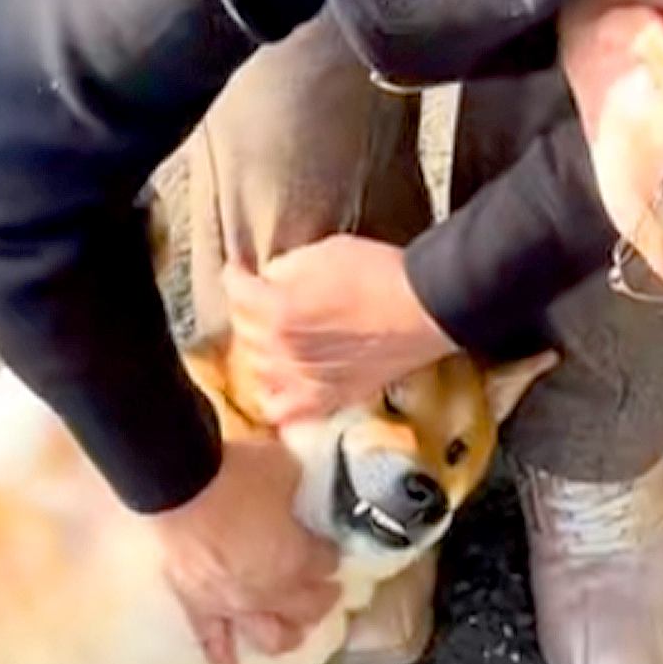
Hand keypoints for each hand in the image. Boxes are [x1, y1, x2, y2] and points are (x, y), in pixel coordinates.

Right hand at [150, 439, 340, 663]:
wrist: (177, 483)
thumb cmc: (237, 473)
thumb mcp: (284, 468)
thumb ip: (300, 484)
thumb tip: (303, 484)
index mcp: (297, 559)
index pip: (327, 564)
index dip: (330, 553)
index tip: (329, 546)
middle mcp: (271, 591)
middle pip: (308, 608)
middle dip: (322, 599)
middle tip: (327, 590)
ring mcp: (233, 604)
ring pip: (271, 636)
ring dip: (288, 634)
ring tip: (295, 629)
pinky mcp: (198, 606)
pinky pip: (210, 641)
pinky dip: (222, 659)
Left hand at [224, 234, 456, 422]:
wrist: (427, 307)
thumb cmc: (383, 275)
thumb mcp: (325, 251)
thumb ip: (285, 268)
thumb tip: (269, 279)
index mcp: (278, 311)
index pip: (235, 290)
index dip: (236, 274)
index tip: (241, 269)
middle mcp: (284, 351)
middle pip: (243, 330)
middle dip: (248, 310)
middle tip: (260, 298)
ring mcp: (305, 380)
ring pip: (257, 369)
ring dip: (260, 348)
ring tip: (272, 335)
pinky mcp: (329, 398)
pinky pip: (283, 411)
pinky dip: (275, 397)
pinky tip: (281, 381)